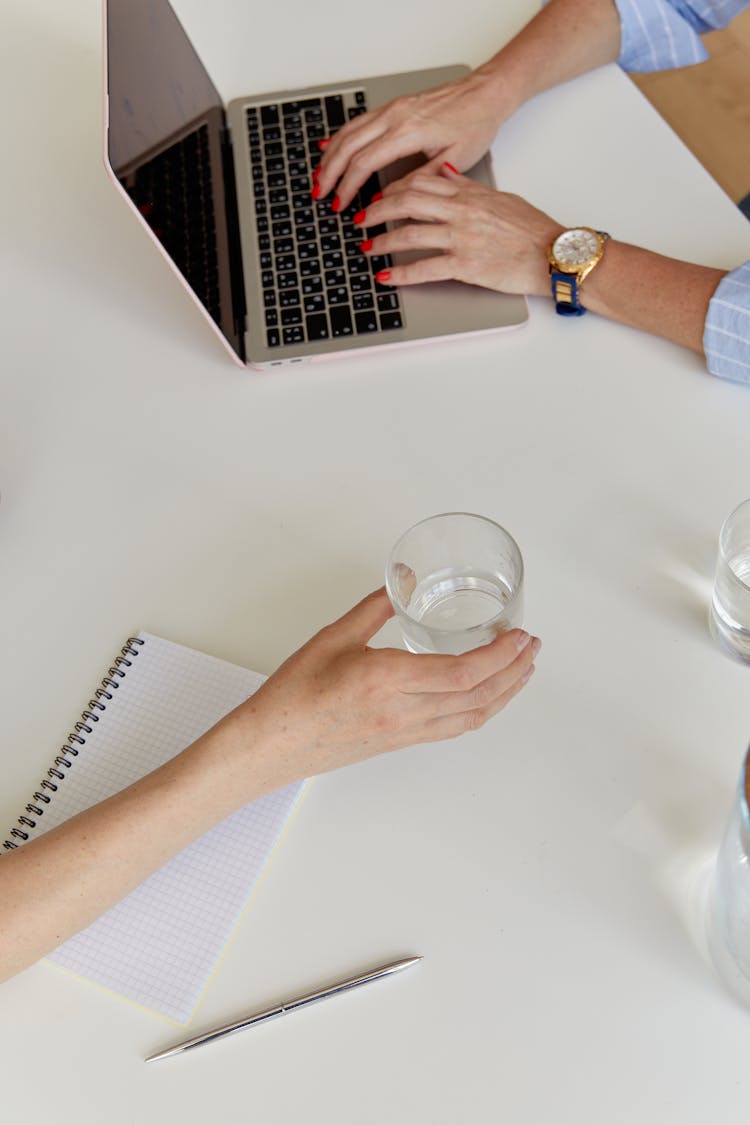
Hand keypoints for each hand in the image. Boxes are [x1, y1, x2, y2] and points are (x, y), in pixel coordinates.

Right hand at [242, 588, 539, 781]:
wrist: (270, 746)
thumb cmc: (293, 694)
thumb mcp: (333, 637)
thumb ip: (375, 607)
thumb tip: (405, 582)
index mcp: (386, 681)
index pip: (462, 672)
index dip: (500, 656)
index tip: (519, 636)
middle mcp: (403, 712)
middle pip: (478, 697)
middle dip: (514, 672)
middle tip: (532, 648)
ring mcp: (405, 732)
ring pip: (471, 718)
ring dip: (504, 695)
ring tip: (522, 672)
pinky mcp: (401, 743)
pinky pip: (453, 728)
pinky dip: (480, 710)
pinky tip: (487, 696)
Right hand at [316, 68, 515, 211]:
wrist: (486, 93)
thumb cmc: (475, 124)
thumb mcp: (453, 161)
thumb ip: (419, 181)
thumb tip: (390, 198)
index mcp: (408, 132)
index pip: (365, 163)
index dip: (348, 187)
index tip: (341, 206)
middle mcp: (395, 116)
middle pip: (349, 146)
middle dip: (330, 173)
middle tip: (321, 195)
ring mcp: (393, 108)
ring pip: (349, 131)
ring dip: (330, 155)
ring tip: (320, 177)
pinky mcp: (395, 105)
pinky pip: (358, 121)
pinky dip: (340, 136)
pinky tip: (330, 146)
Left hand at [354, 164, 561, 295]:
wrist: (552, 253)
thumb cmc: (531, 229)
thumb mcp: (498, 197)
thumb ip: (467, 185)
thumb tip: (445, 171)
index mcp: (468, 194)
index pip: (420, 183)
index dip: (392, 189)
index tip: (378, 196)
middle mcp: (461, 212)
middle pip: (407, 203)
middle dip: (377, 211)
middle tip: (361, 219)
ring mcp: (461, 238)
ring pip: (410, 234)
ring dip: (382, 241)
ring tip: (366, 248)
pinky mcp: (465, 265)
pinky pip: (425, 268)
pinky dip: (401, 273)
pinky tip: (385, 277)